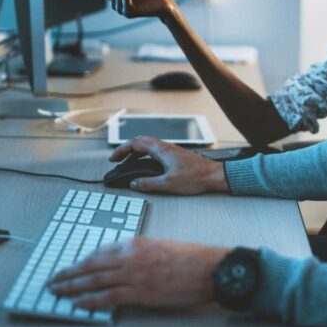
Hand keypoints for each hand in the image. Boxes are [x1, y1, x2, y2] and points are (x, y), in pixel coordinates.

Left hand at [46, 237, 229, 308]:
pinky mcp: (140, 293)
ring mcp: (134, 275)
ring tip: (58, 291)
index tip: (71, 267)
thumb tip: (123, 264)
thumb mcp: (160, 246)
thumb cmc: (190, 258)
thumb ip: (139, 253)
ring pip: (94, 280)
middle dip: (69, 273)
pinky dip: (90, 300)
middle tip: (54, 279)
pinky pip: (108, 297)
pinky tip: (78, 303)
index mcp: (135, 243)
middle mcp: (130, 257)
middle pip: (91, 265)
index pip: (100, 251)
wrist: (208, 268)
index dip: (82, 261)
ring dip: (72, 286)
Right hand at [111, 136, 228, 193]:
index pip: (135, 144)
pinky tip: (145, 166)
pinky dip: (145, 156)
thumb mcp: (168, 184)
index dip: (121, 151)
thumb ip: (148, 184)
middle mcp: (165, 147)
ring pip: (147, 146)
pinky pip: (154, 151)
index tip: (113, 159)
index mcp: (161, 150)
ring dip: (135, 152)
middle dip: (126, 150)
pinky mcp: (175, 155)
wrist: (214, 176)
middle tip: (117, 160)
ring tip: (128, 164)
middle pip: (140, 142)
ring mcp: (170, 150)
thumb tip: (134, 183)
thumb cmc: (196, 178)